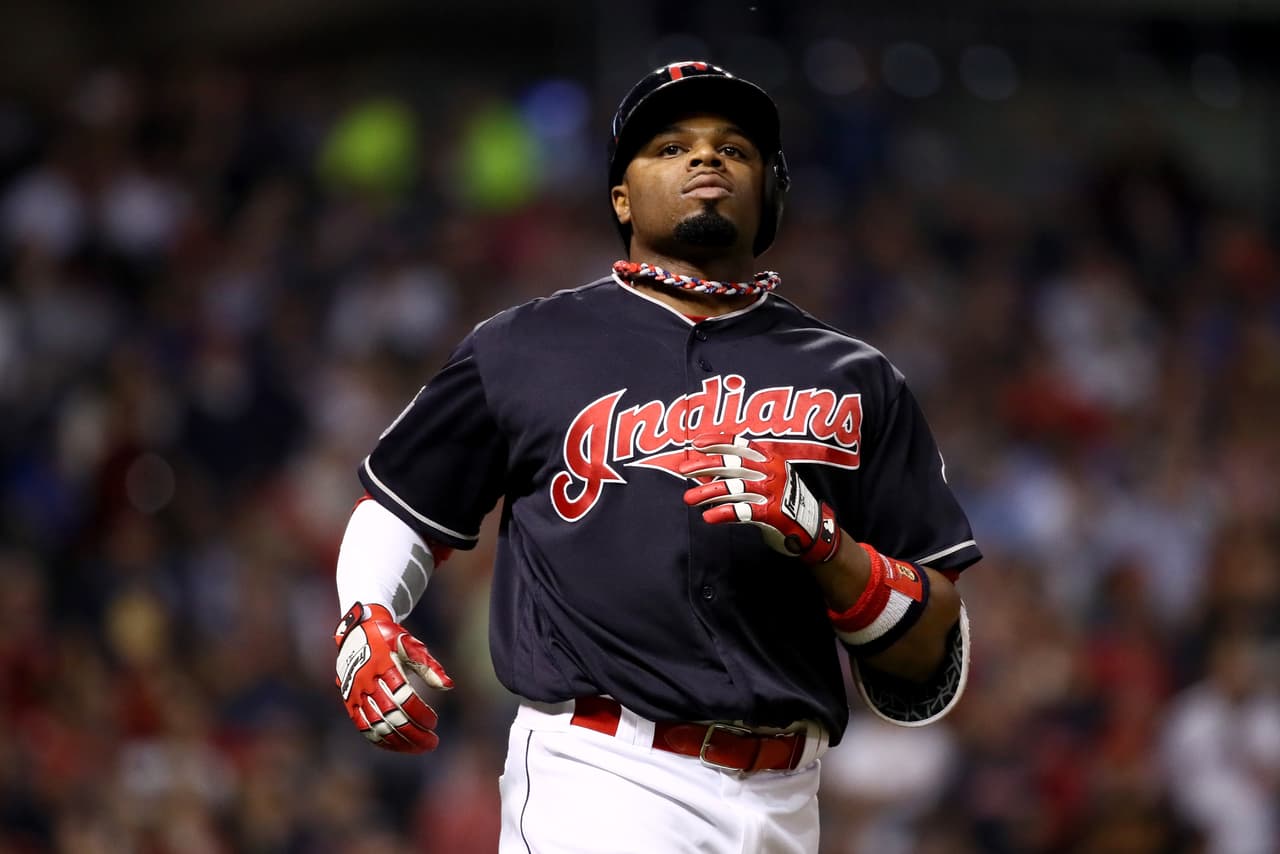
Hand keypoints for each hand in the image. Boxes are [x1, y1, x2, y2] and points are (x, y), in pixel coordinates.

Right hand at [334, 602, 453, 752]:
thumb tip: (448, 686)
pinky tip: (396, 745)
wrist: (357, 630)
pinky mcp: (349, 701)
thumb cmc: (390, 638)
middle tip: (432, 743)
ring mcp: (356, 693)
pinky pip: (362, 726)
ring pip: (376, 725)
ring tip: (418, 748)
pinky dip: (379, 739)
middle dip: (413, 733)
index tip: (434, 722)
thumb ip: (429, 666)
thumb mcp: (411, 645)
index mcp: (384, 665)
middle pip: (391, 716)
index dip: (420, 714)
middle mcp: (367, 681)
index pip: (404, 698)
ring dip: (398, 741)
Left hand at [680, 432, 840, 564]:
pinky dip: (724, 513)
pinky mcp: (773, 514)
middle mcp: (771, 473)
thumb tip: (706, 470)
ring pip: (734, 488)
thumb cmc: (784, 501)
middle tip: (683, 470)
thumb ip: (741, 473)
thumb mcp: (767, 479)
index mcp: (770, 460)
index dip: (718, 442)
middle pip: (733, 464)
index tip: (697, 443)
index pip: (741, 445)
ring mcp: (773, 493)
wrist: (814, 528)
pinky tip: (708, 517)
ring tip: (688, 499)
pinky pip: (743, 512)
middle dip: (705, 466)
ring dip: (708, 493)